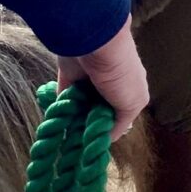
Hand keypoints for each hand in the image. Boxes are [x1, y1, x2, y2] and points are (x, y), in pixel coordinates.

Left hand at [57, 14, 148, 140]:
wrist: (97, 46)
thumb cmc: (121, 74)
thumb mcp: (134, 102)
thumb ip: (122, 123)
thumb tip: (106, 138)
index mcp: (130, 92)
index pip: (120, 117)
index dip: (108, 131)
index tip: (93, 145)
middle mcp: (110, 88)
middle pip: (98, 114)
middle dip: (88, 127)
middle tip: (76, 143)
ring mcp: (89, 83)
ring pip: (81, 108)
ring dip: (74, 120)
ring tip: (64, 135)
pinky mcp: (70, 78)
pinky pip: (64, 99)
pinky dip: (61, 110)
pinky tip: (56, 122)